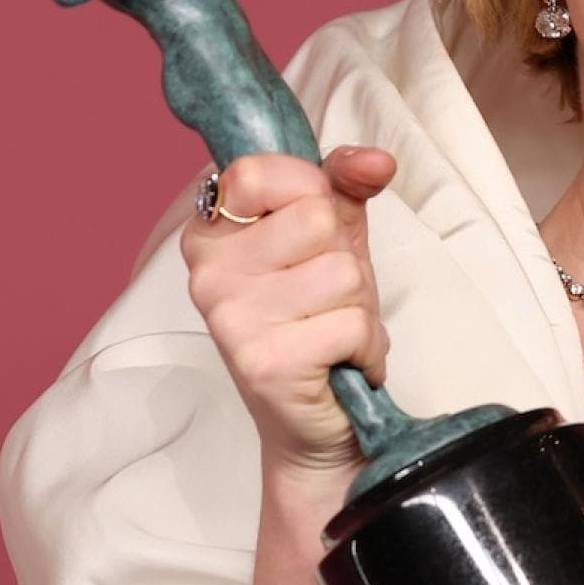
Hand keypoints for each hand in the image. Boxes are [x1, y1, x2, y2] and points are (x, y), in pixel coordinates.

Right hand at [180, 147, 396, 478]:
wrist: (315, 424)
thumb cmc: (318, 324)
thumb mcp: (332, 241)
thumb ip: (344, 186)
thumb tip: (375, 160)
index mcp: (210, 232)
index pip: (265, 170)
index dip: (313, 194)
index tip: (312, 234)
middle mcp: (207, 272)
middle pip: (318, 219)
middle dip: (345, 260)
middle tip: (327, 299)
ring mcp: (230, 317)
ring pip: (343, 272)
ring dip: (359, 307)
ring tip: (332, 332)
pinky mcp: (263, 361)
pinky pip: (352, 323)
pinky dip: (365, 345)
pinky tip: (339, 362)